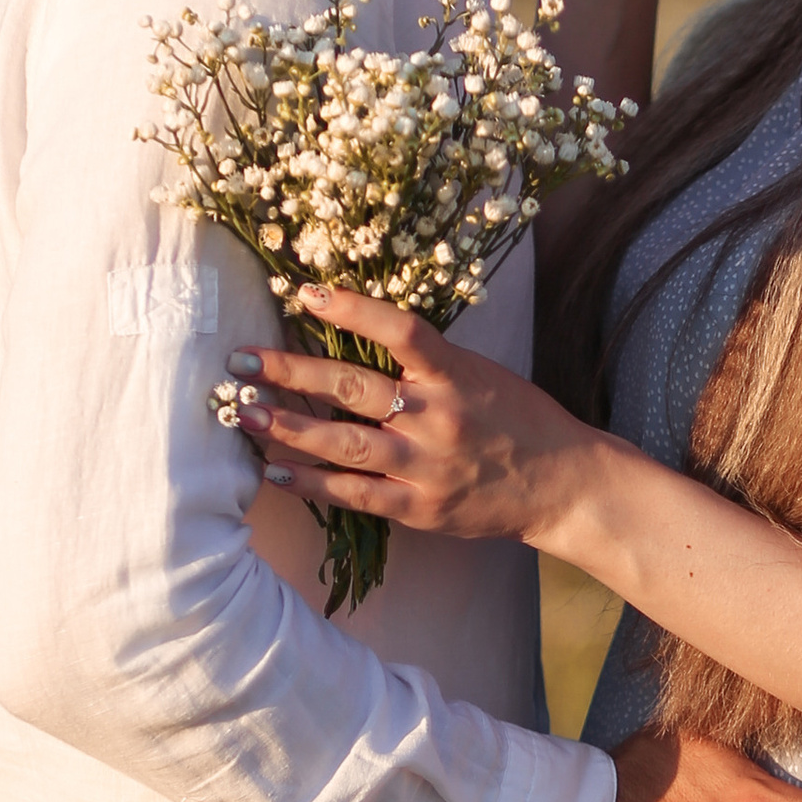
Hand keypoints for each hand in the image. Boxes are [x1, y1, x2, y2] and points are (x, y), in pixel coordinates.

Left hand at [229, 291, 594, 548]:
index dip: (350, 310)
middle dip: (289, 372)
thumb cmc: (519, 419)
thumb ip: (427, 361)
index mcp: (456, 374)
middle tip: (239, 360)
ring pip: (344, 443)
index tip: (303, 293)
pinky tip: (274, 471)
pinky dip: (312, 484)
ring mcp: (426, 465)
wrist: (562, 483)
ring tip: (244, 413)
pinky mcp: (420, 508)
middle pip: (353, 387)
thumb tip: (361, 332)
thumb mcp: (481, 373)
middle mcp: (438, 416)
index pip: (398, 331)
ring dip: (288, 427)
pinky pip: (356, 495)